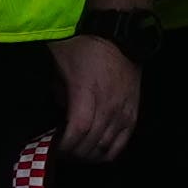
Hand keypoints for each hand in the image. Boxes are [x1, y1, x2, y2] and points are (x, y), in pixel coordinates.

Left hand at [54, 27, 141, 167]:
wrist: (119, 32)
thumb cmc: (85, 44)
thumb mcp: (59, 62)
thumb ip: (57, 90)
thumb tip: (61, 111)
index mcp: (87, 93)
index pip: (78, 131)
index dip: (65, 146)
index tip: (53, 147)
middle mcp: (109, 105)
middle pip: (92, 142)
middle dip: (75, 153)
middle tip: (62, 153)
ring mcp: (124, 108)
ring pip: (108, 145)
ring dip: (91, 154)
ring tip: (78, 153)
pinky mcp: (134, 109)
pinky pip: (124, 139)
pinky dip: (111, 150)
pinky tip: (99, 152)